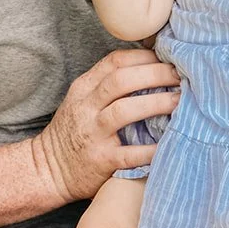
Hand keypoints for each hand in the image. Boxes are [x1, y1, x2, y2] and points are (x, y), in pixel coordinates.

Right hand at [33, 48, 179, 203]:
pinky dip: (152, 148)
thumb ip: (108, 85)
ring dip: (156, 103)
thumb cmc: (74, 132)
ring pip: (124, 110)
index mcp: (84, 88)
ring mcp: (92, 134)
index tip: (169, 58)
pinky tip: (171, 142)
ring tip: (180, 101)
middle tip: (181, 76)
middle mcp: (86, 107)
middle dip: (155, 74)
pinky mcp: (100, 160)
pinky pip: (129, 153)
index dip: (145, 57)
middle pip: (121, 80)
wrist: (47, 170)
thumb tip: (154, 68)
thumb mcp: (83, 100)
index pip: (115, 61)